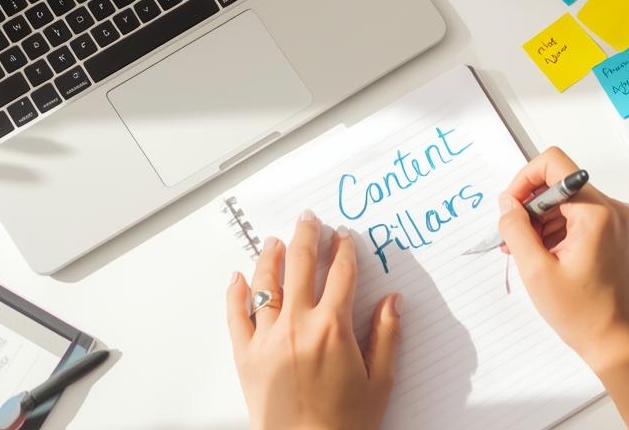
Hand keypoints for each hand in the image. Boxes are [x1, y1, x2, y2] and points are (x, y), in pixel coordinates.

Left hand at [225, 211, 400, 429]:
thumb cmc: (345, 424)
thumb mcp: (380, 380)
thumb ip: (387, 335)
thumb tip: (393, 301)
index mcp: (333, 329)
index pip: (342, 274)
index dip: (345, 250)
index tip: (344, 237)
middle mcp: (298, 326)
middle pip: (301, 266)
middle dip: (307, 237)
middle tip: (309, 220)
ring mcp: (268, 339)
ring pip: (265, 284)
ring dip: (271, 256)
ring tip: (275, 241)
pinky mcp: (246, 356)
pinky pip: (236, 316)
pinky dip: (235, 293)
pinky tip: (238, 277)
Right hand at [496, 148, 628, 429]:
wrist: (618, 343)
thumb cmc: (582, 313)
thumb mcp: (537, 271)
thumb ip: (516, 230)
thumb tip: (507, 203)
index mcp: (596, 212)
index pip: (554, 164)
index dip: (524, 180)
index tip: (510, 208)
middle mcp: (611, 209)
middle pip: (559, 184)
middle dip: (529, 205)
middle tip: (511, 237)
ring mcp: (615, 222)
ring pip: (567, 201)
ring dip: (540, 219)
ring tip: (523, 252)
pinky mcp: (614, 235)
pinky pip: (578, 217)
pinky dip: (556, 229)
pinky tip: (541, 255)